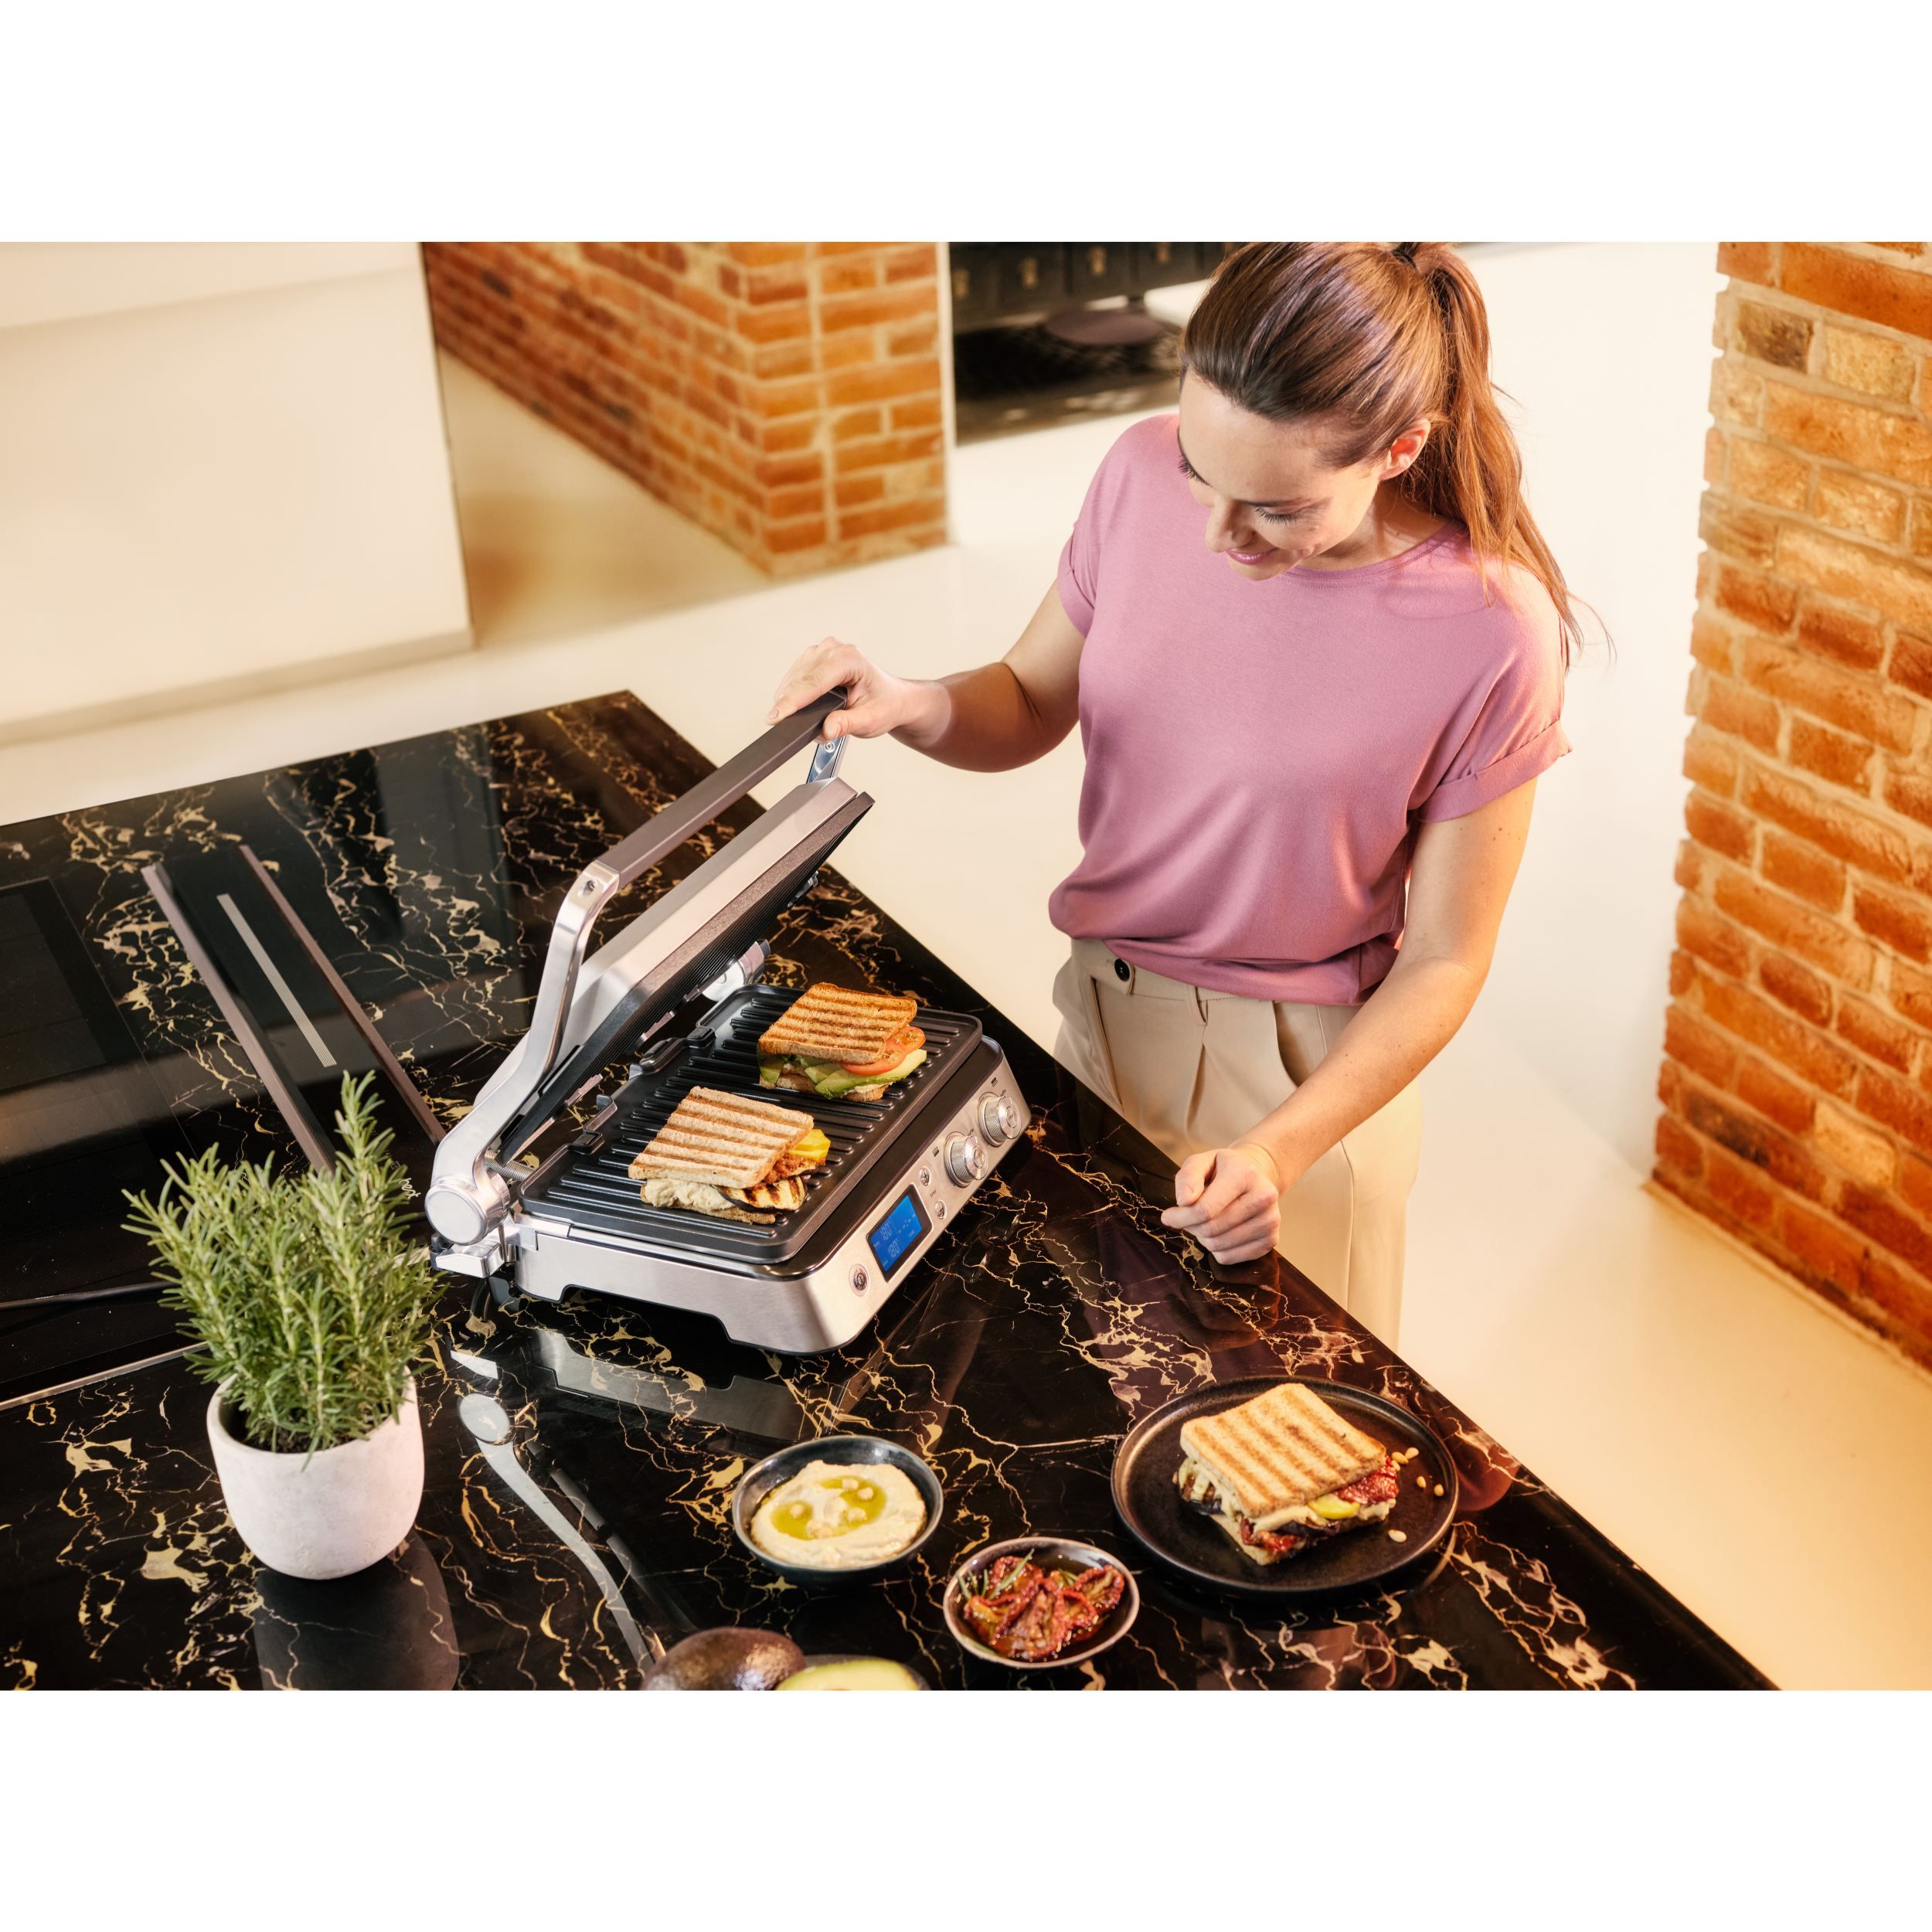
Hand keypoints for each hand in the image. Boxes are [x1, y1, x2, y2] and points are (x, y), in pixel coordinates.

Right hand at [766, 637, 940, 743]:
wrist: (892, 698)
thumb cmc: (885, 705)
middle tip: (786, 729)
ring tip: (802, 720)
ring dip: (790, 700)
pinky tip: (797, 708)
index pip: (814, 682)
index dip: (792, 701)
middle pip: (800, 679)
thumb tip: (826, 730)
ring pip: (793, 678)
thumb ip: (848, 725)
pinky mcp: (813, 658)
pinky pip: (794, 677)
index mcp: (850, 659)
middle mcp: (834, 649)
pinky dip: (792, 694)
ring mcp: (822, 651)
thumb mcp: (871, 720)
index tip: (775, 717)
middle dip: (789, 705)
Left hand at [1160, 1142, 1282, 1263]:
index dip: (1180, 1217)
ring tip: (1206, 1220)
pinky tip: (1220, 1231)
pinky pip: (1229, 1258)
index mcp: (1245, 1174)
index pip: (1205, 1209)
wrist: (1254, 1176)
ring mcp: (1270, 1221)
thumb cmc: (1221, 1170)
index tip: (1168, 1216)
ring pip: (1219, 1246)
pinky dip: (1216, 1249)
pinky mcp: (1271, 1240)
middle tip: (1188, 1216)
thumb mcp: (1200, 1161)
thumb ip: (1187, 1177)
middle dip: (1191, 1226)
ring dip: (1203, 1237)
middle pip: (1211, 1229)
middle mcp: (1264, 1197)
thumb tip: (1184, 1201)